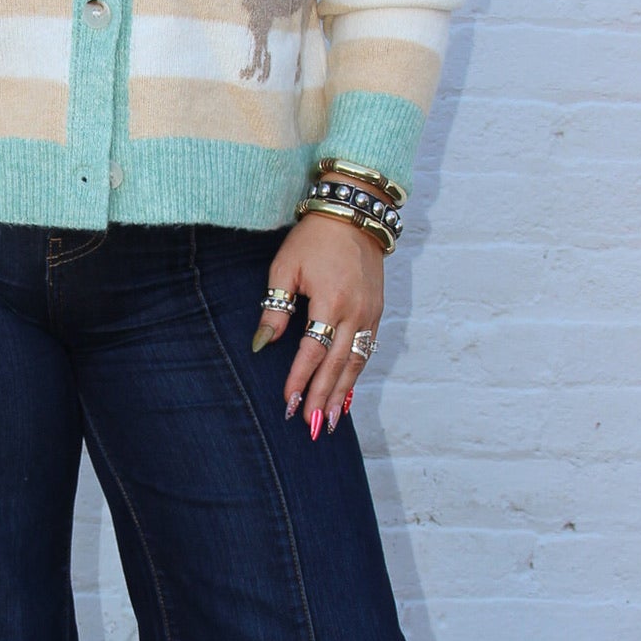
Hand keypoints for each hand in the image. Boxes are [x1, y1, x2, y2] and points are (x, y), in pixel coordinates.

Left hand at [252, 200, 385, 437]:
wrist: (355, 214)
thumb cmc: (314, 238)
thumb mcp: (285, 268)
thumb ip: (275, 308)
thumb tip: (262, 344)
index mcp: (331, 302)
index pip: (312, 351)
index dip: (300, 379)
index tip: (288, 403)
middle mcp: (355, 312)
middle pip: (337, 365)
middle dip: (323, 397)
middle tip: (311, 426)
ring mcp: (370, 313)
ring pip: (356, 362)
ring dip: (342, 393)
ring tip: (330, 420)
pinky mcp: (377, 311)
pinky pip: (367, 350)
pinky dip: (356, 374)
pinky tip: (347, 392)